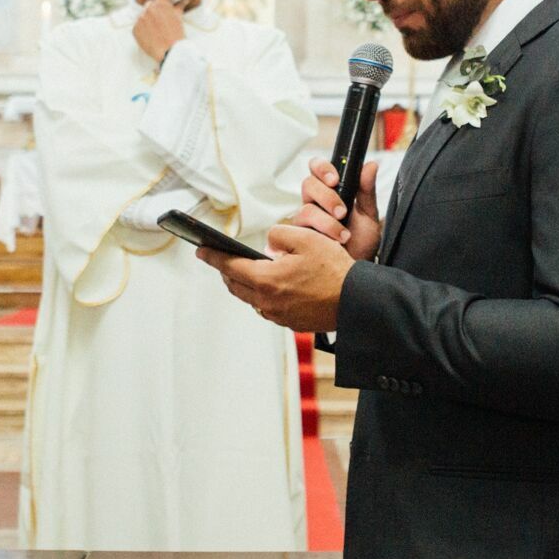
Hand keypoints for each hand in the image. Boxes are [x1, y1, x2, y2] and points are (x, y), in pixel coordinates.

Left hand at [132, 0, 186, 62]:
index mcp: (160, 3)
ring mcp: (140, 18)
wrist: (169, 51)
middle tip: (160, 22)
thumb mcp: (179, 18)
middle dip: (154, 11)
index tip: (164, 11)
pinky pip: (137, 27)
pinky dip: (142, 30)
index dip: (163, 5)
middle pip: (149, 5)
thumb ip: (179, 6)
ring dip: (147, 20)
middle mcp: (148, 8)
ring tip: (156, 30)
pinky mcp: (134, 29)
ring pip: (142, 16)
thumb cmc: (176, 34)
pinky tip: (150, 36)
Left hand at [198, 223, 354, 331]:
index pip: (230, 267)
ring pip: (252, 298)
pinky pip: (269, 307)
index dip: (214, 257)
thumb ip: (280, 235)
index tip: (201, 251)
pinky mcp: (291, 323)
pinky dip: (264, 295)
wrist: (357, 302)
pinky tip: (275, 286)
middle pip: (237, 286)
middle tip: (223, 260)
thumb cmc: (335, 271)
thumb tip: (269, 244)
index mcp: (267, 280)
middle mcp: (268, 302)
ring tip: (249, 271)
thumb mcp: (306, 239)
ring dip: (246, 284)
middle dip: (227, 272)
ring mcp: (279, 315)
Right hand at [289, 158, 381, 261]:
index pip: (318, 169)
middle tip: (342, 211)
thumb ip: (367, 190)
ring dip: (326, 222)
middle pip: (308, 184)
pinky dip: (319, 234)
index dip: (322, 168)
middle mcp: (314, 203)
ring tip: (343, 235)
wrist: (355, 269)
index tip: (335, 179)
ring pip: (305, 209)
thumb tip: (370, 165)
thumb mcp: (369, 215)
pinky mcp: (298, 238)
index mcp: (330, 192)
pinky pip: (299, 230)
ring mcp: (304, 221)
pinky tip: (332, 243)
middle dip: (326, 197)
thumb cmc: (361, 243)